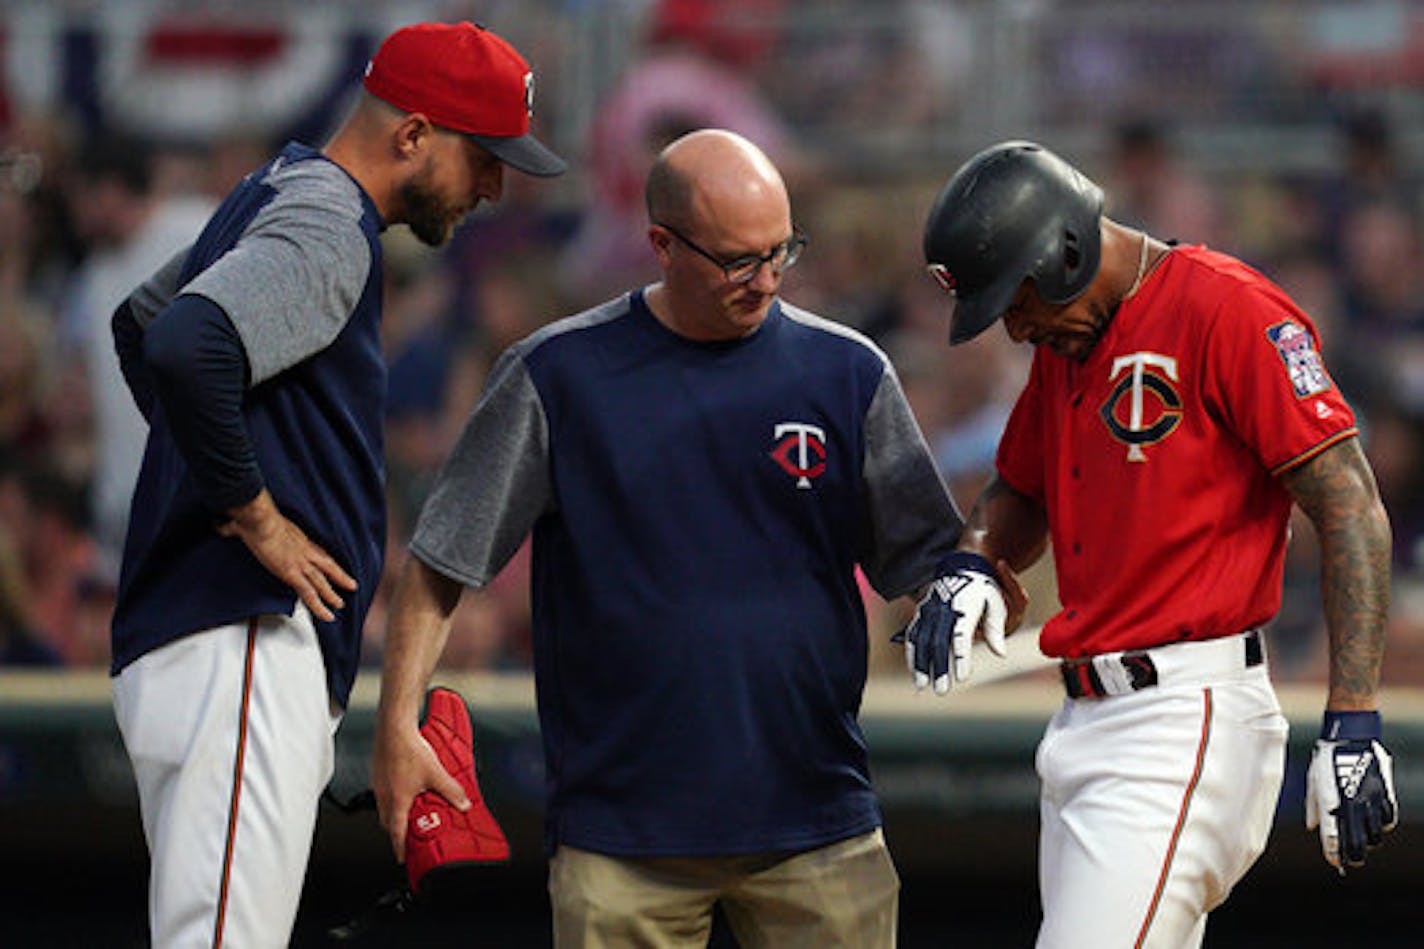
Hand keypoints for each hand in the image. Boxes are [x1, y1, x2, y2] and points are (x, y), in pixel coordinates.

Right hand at [218, 489, 356, 621]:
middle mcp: (303, 551)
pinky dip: (320, 606)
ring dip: (332, 594)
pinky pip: (310, 594)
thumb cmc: (254, 518)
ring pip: (322, 582)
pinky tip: (328, 615)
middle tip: (350, 585)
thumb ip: (233, 526)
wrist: (259, 520)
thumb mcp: (245, 522)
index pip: (315, 551)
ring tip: (340, 605)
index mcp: (296, 538)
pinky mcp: (293, 574)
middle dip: (338, 577)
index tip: (332, 565)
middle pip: (326, 565)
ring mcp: (300, 563)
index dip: (324, 559)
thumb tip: (219, 526)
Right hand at [371, 708, 470, 862]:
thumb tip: (463, 804)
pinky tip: (405, 788)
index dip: (400, 848)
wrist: (393, 728)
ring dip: (395, 813)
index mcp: (397, 801)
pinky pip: (383, 793)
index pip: (396, 833)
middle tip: (408, 835)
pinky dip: (392, 798)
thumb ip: (451, 791)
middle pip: (388, 822)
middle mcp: (384, 796)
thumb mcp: (436, 774)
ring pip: (384, 807)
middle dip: (397, 832)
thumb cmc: (409, 750)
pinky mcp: (377, 774)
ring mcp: (378, 785)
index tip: (403, 858)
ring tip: (410, 811)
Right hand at [898, 551, 1008, 693]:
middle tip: (942, 690)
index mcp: (965, 607)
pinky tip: (915, 671)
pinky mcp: (922, 613)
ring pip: (921, 640)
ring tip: (922, 686)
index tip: (963, 678)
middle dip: (938, 667)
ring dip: (920, 664)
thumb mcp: (996, 604)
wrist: (962, 566)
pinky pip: (913, 635)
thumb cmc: (984, 589)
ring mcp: (930, 610)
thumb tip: (1001, 654)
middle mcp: (944, 608)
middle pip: (938, 642)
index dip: (961, 658)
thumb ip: (996, 629)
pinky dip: (913, 654)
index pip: (961, 636)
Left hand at [1305, 712, 1397, 872]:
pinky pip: (1388, 818)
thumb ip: (1314, 805)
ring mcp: (1371, 799)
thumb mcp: (1314, 779)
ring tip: (1362, 840)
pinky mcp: (1385, 792)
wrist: (1351, 735)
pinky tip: (1376, 823)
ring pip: (1375, 835)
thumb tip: (1313, 828)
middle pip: (1358, 843)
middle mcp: (1352, 803)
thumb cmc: (1327, 756)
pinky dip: (1382, 825)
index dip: (1333, 853)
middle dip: (1354, 856)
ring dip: (1368, 841)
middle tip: (1350, 859)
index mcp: (1331, 800)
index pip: (1332, 837)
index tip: (1334, 861)